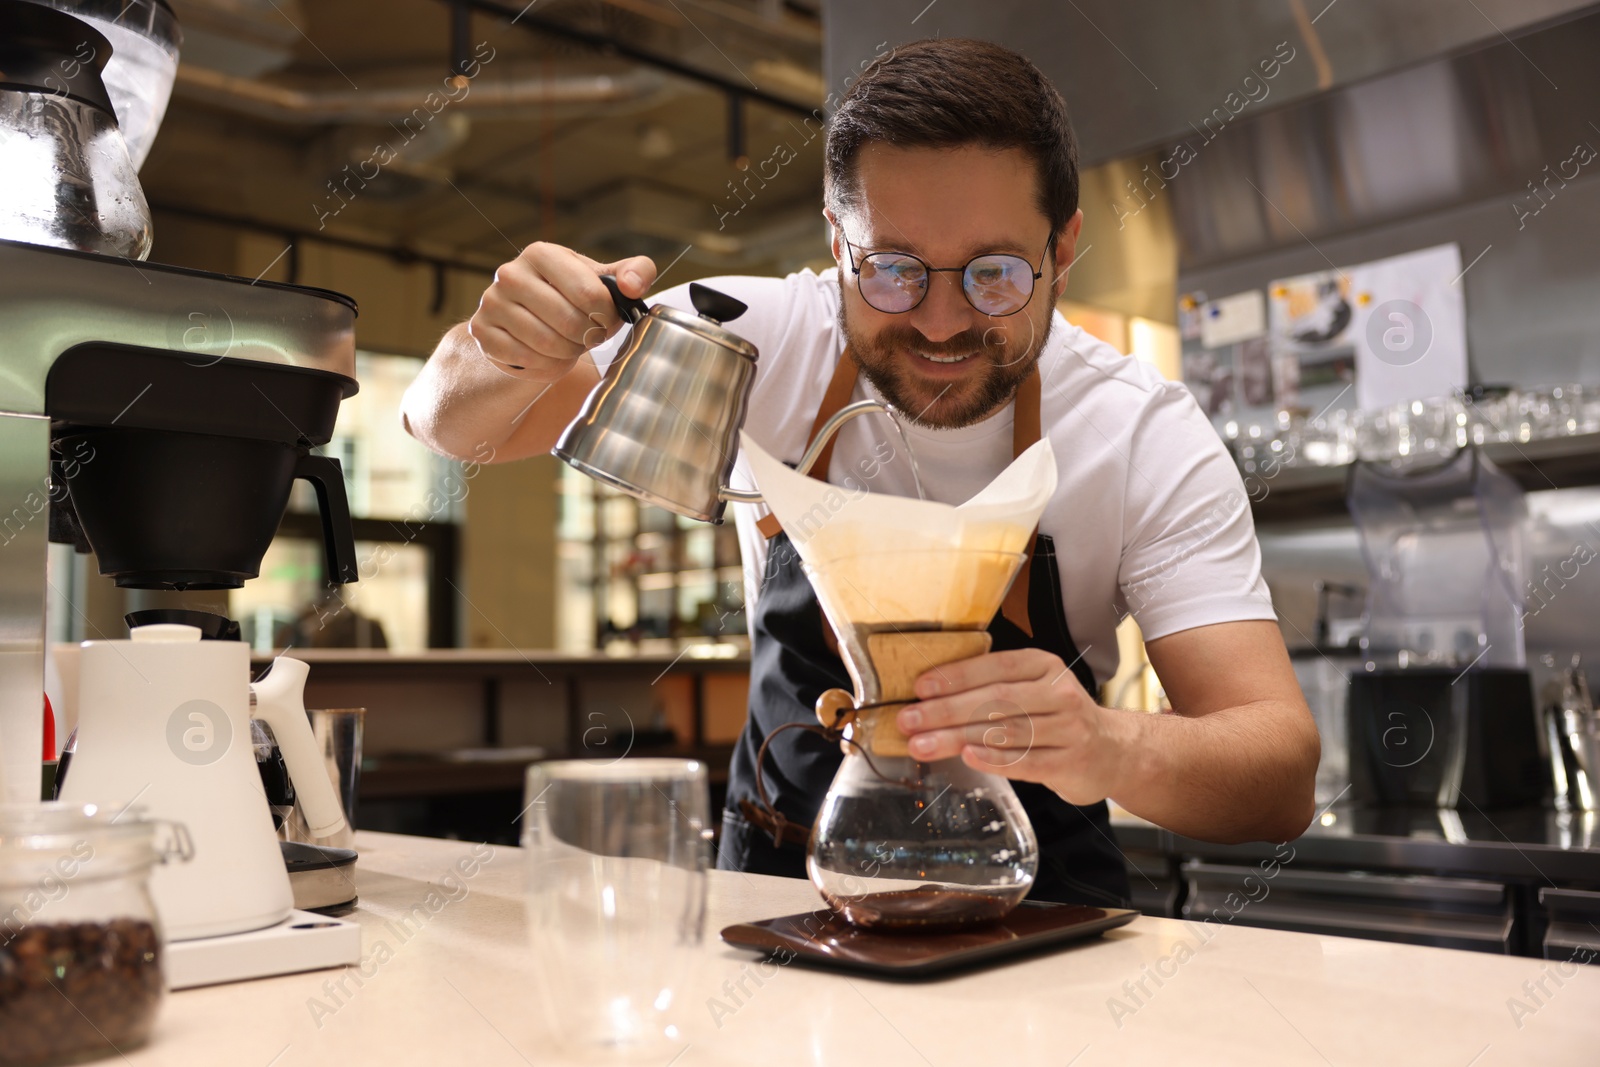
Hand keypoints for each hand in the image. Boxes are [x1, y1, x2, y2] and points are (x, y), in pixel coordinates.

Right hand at [466, 243, 655, 381]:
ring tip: (571, 344)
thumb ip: (634, 272)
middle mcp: (511, 273)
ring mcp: (492, 303)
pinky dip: (547, 365)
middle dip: (588, 336)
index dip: (606, 316)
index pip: (589, 293)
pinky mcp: (483, 332)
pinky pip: (527, 360)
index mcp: (542, 253)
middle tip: (589, 336)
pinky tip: (550, 355)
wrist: (523, 318)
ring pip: (547, 344)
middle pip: (569, 322)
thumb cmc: (570, 296)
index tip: (606, 319)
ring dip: (569, 352)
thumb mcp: (602, 279)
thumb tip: (633, 285)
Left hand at [894, 648, 1141, 806]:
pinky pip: (1026, 761)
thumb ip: (991, 690)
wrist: (1113, 751)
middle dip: (945, 711)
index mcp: (1044, 666)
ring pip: (1005, 731)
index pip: (995, 667)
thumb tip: (928, 698)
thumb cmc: (1056, 717)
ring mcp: (1069, 729)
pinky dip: (994, 759)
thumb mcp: (1032, 689)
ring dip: (957, 738)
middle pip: (995, 700)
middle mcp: (1059, 693)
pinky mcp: (1071, 763)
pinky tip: (966, 757)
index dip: (956, 676)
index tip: (919, 688)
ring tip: (921, 745)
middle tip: (908, 721)